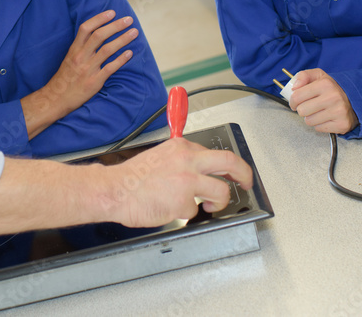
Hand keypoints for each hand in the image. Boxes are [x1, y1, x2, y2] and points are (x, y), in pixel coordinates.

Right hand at [22, 9, 138, 137]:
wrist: (56, 99)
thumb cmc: (64, 78)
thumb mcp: (69, 58)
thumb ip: (81, 47)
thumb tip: (96, 34)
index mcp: (73, 50)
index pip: (86, 28)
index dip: (99, 18)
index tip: (112, 13)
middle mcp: (80, 57)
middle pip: (99, 36)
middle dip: (115, 26)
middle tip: (129, 20)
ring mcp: (87, 69)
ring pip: (107, 50)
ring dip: (122, 39)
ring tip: (134, 33)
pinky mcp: (94, 81)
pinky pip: (110, 68)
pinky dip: (121, 59)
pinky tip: (130, 53)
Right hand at [102, 138, 253, 227]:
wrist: (115, 190)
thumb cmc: (133, 178)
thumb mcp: (160, 156)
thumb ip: (182, 159)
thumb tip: (200, 168)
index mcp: (182, 147)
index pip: (215, 153)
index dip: (227, 166)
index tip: (233, 172)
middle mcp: (187, 160)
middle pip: (230, 163)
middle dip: (245, 174)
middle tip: (247, 182)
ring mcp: (187, 181)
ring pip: (221, 192)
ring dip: (218, 202)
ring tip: (209, 205)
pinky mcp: (182, 202)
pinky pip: (195, 210)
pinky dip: (187, 213)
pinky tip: (173, 208)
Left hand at [289, 68, 357, 133]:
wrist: (354, 100)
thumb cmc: (332, 89)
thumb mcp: (319, 76)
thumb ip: (303, 76)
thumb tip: (294, 87)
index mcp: (325, 84)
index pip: (297, 96)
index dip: (292, 101)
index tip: (295, 102)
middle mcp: (333, 97)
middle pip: (302, 111)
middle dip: (302, 109)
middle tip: (308, 106)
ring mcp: (339, 112)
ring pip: (309, 121)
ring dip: (310, 117)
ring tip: (318, 111)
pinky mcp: (342, 124)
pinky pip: (318, 128)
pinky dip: (319, 124)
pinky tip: (326, 117)